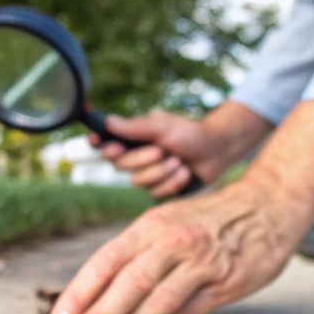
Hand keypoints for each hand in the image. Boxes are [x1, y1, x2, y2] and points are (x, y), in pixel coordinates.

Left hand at [45, 181, 303, 313]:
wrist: (266, 206)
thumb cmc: (206, 219)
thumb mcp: (165, 221)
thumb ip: (134, 253)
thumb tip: (94, 293)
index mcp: (150, 226)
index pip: (104, 262)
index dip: (78, 294)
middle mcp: (172, 243)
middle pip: (127, 284)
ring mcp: (200, 264)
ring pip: (157, 302)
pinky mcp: (225, 284)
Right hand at [90, 102, 271, 198]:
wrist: (216, 152)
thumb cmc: (190, 133)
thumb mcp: (163, 127)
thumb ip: (135, 127)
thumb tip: (108, 122)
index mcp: (133, 138)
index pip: (106, 143)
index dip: (99, 143)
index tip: (97, 141)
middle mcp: (136, 156)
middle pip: (119, 165)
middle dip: (143, 159)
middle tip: (162, 151)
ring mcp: (147, 174)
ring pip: (138, 181)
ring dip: (162, 171)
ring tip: (180, 161)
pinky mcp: (160, 188)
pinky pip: (156, 192)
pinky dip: (173, 182)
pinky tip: (185, 173)